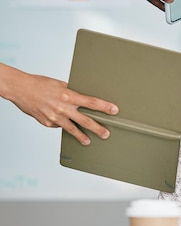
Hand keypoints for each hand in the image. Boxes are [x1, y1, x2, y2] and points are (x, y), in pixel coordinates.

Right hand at [0, 65, 117, 144]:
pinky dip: (62, 125)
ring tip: (88, 141)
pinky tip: (62, 122)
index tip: (114, 110)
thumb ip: (72, 93)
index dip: (104, 107)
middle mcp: (63, 108)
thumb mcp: (60, 85)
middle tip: (106, 133)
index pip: (91, 102)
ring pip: (72, 129)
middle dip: (98, 128)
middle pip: (85, 120)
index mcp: (68, 95)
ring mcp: (55, 117)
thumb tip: (83, 99)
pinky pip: (59, 126)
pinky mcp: (47, 123)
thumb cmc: (40, 84)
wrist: (20, 89)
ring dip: (82, 136)